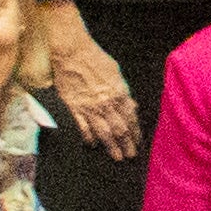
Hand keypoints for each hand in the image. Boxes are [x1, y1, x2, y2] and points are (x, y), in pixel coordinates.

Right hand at [38, 9, 140, 157]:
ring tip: (117, 157)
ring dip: (111, 146)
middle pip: (120, 129)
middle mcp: (107, 103)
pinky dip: (89, 138)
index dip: (135, 132)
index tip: (138, 142)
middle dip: (126, 144)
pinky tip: (92, 145)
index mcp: (120, 93)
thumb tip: (131, 106)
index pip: (131, 118)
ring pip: (104, 132)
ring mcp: (90, 107)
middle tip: (130, 156)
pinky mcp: (74, 107)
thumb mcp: (116, 73)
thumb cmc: (96, 60)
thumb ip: (124, 92)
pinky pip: (83, 127)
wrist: (73, 53)